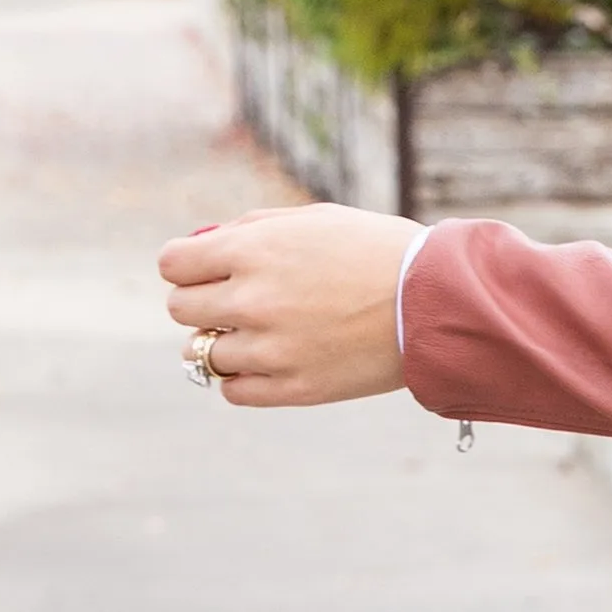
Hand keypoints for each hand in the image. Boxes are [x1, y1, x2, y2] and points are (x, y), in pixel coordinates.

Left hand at [159, 205, 417, 406]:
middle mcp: (254, 300)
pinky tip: (270, 362)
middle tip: (239, 302)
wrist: (438, 302)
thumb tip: (201, 246)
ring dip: (226, 342)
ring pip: (205, 353)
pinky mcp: (296, 388)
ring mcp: (273, 348)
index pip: (173, 265)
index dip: (188, 267)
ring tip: (264, 333)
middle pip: (182, 309)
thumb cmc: (377, 252)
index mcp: (254, 250)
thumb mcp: (312, 220)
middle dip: (204, 303)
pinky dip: (243, 377)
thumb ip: (250, 230)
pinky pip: (234, 391)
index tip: (208, 271)